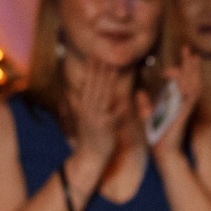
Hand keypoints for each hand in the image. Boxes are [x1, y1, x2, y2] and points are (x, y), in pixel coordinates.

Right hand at [65, 62, 132, 178]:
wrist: (89, 158)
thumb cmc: (94, 137)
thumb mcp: (93, 118)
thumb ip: (95, 105)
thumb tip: (97, 92)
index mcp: (87, 106)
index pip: (90, 83)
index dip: (93, 68)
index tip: (96, 53)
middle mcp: (89, 110)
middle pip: (95, 85)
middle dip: (99, 68)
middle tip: (104, 52)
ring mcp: (95, 119)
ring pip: (102, 97)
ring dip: (107, 81)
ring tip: (112, 67)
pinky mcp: (103, 131)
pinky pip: (112, 120)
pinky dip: (117, 112)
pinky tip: (123, 104)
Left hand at [145, 63, 196, 163]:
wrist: (163, 152)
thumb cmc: (157, 136)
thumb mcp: (148, 116)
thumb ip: (145, 103)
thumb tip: (139, 92)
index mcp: (174, 102)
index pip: (179, 82)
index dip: (175, 72)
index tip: (165, 68)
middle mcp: (182, 103)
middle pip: (189, 80)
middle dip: (189, 65)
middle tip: (188, 49)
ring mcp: (185, 108)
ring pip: (193, 85)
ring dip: (193, 71)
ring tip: (193, 57)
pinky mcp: (183, 114)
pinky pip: (189, 97)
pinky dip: (190, 85)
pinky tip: (188, 76)